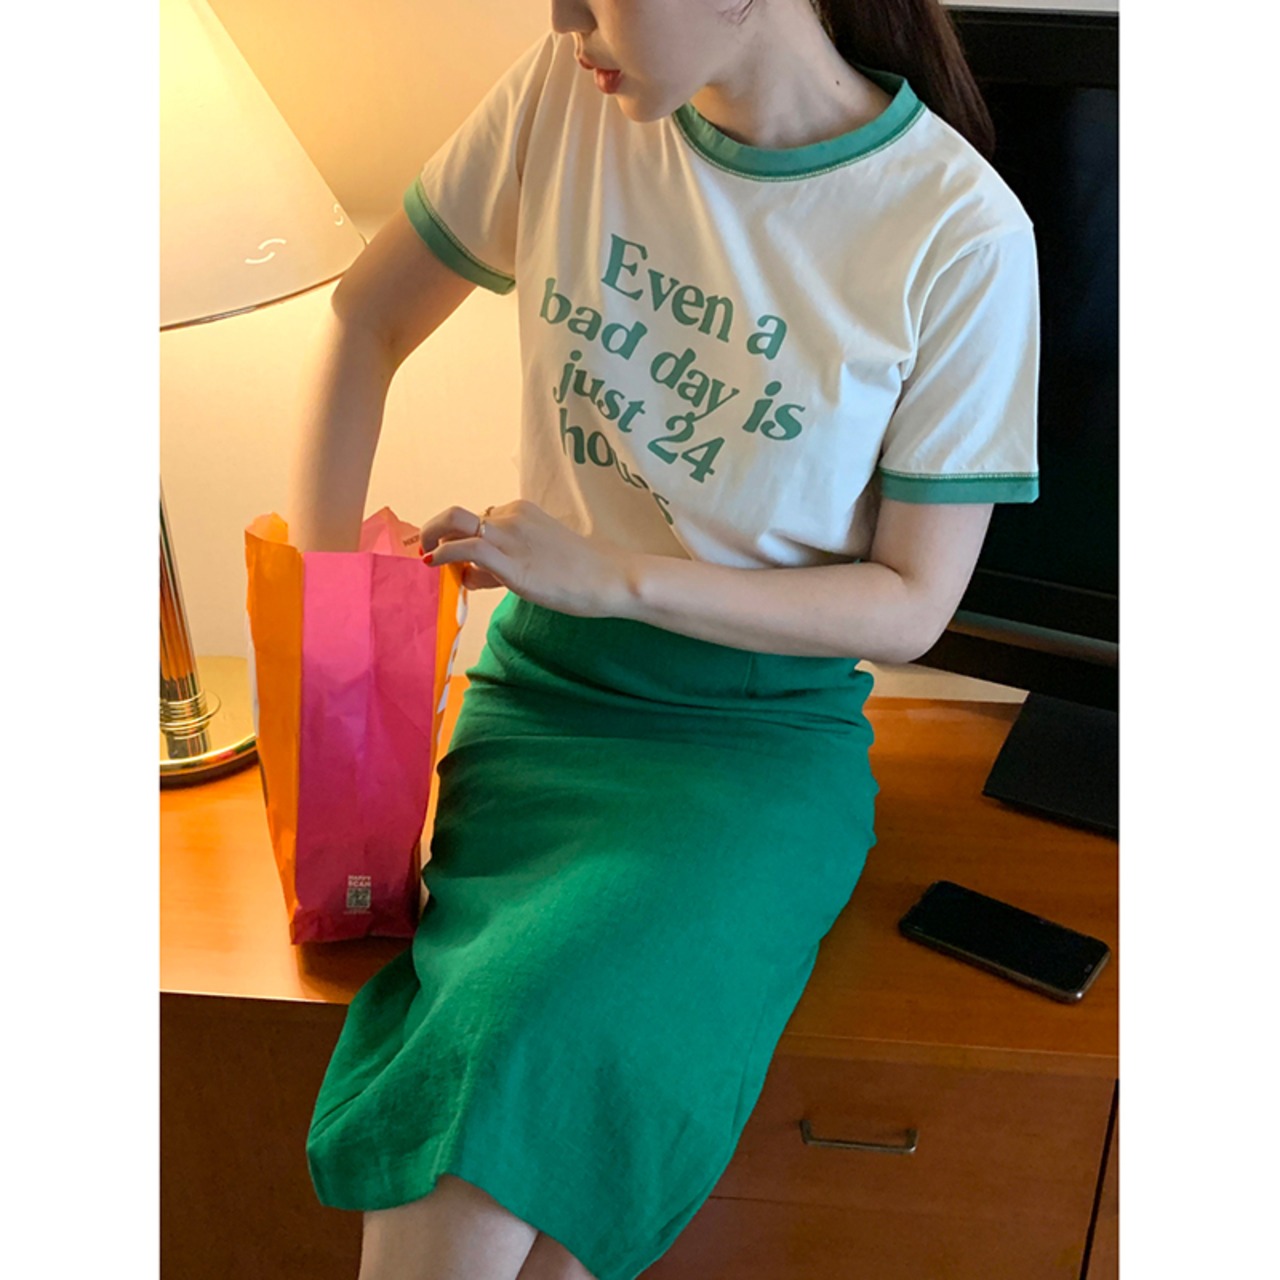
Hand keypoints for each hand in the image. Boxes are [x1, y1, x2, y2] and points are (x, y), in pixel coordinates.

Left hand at [419, 500, 635, 617]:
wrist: (611, 577)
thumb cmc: (583, 573)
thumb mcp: (540, 558)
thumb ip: (503, 563)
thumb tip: (470, 574)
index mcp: (521, 512)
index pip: (479, 521)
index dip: (462, 540)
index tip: (458, 563)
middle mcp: (512, 517)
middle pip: (457, 515)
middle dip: (434, 529)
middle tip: (426, 549)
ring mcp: (511, 537)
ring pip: (456, 525)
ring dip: (433, 539)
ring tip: (426, 559)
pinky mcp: (512, 562)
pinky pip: (466, 549)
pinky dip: (443, 554)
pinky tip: (435, 565)